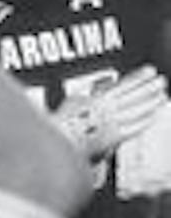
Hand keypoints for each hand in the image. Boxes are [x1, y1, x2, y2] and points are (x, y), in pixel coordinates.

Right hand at [53, 66, 167, 159]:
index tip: (150, 71)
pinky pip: (133, 128)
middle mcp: (108, 111)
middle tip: (161, 81)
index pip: (124, 84)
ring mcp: (112, 125)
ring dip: (151, 102)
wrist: (57, 146)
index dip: (139, 77)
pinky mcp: (112, 139)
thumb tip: (93, 91)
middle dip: (150, 87)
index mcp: (98, 99)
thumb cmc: (59, 126)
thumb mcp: (70, 103)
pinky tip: (151, 117)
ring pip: (137, 110)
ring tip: (161, 97)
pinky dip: (144, 121)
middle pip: (135, 96)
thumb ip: (85, 96)